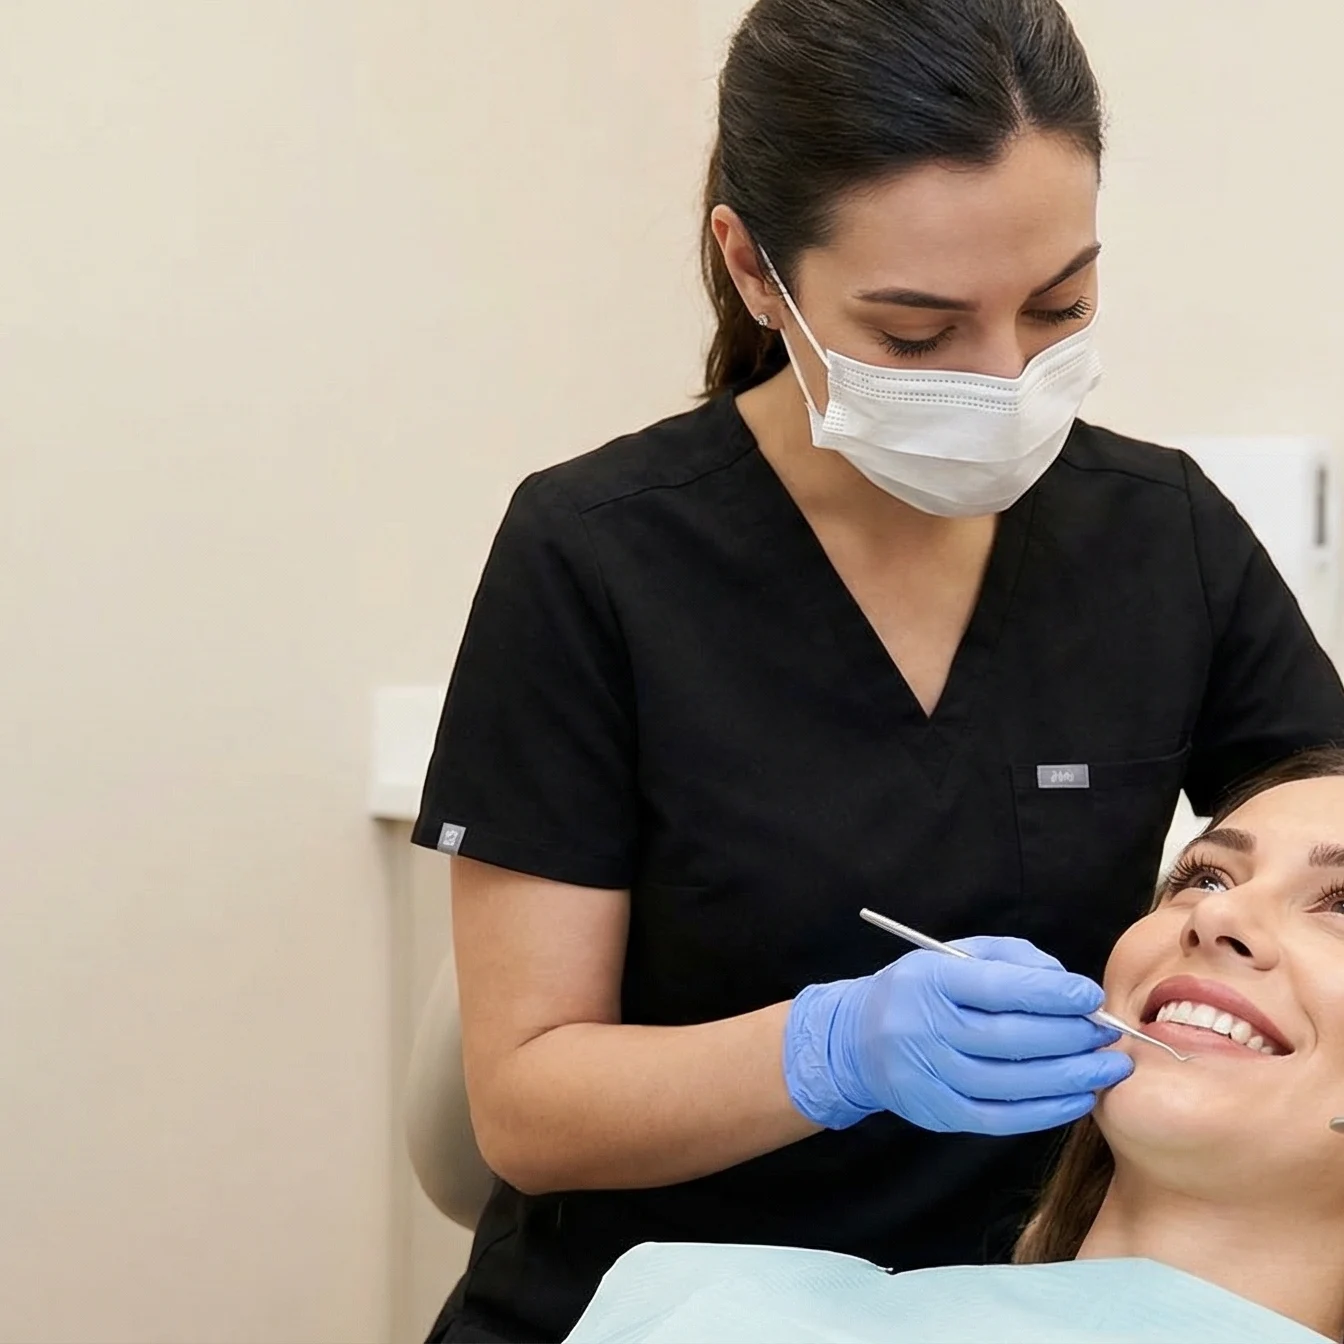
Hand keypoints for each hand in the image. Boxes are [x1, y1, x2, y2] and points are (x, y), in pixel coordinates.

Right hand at [783, 937, 1133, 1135]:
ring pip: (1012, 1082)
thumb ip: (1012, 960)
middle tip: (1109, 1033)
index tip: (1091, 995)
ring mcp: (930, 1076)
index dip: (1051, 993)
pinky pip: (1002, 1118)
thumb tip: (1068, 985)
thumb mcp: (955, 956)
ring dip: (1070, 1077)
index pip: (998, 988)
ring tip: (1109, 1067)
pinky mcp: (939, 1113)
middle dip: (1070, 1036)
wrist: (859, 1039)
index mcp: (930, 981)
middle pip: (1010, 1038)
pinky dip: (1047, 1111)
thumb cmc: (924, 990)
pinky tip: (1080, 1098)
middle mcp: (925, 1029)